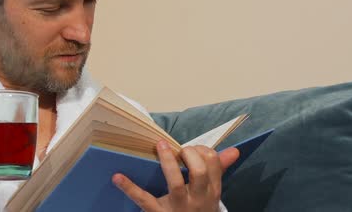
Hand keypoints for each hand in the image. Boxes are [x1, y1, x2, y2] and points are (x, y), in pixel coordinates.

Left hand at [112, 141, 238, 211]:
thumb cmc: (199, 210)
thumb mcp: (211, 192)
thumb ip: (219, 169)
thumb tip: (234, 150)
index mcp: (211, 191)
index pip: (212, 164)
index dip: (201, 150)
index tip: (191, 149)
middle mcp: (197, 199)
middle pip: (199, 172)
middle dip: (190, 155)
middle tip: (180, 150)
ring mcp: (178, 208)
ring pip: (176, 184)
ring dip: (168, 162)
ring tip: (161, 145)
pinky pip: (145, 200)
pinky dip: (130, 188)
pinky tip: (117, 176)